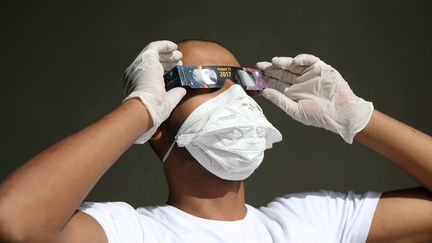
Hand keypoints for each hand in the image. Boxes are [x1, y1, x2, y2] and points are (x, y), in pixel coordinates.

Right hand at [123, 40, 185, 143]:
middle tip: (179, 62)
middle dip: (167, 61)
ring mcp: (139, 66)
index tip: (176, 70)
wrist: (145, 107)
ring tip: (178, 55)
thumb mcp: (166, 102)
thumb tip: (182, 90)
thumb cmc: (153, 110)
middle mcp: (135, 74)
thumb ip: (174, 94)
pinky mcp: (145, 60)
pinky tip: (173, 46)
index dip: (165, 70)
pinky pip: (154, 47)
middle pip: (152, 63)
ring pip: (153, 54)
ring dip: (167, 53)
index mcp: (138, 85)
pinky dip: (164, 45)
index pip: (152, 73)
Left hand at [256, 54, 372, 142]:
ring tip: (274, 62)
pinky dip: (302, 59)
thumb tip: (264, 92)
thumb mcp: (295, 110)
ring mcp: (310, 74)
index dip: (266, 80)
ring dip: (284, 62)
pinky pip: (310, 60)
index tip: (255, 77)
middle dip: (271, 69)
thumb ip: (280, 100)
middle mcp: (299, 82)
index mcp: (292, 93)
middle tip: (260, 66)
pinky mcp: (321, 69)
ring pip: (293, 65)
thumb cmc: (319, 116)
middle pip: (282, 73)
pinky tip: (294, 61)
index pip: (276, 84)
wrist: (342, 114)